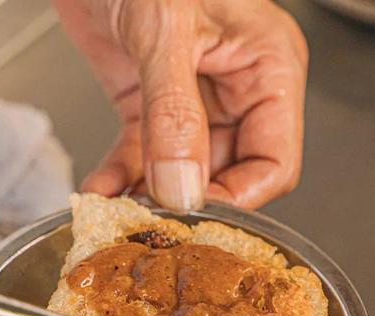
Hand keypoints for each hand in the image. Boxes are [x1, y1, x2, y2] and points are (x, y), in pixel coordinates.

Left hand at [54, 0, 307, 210]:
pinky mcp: (149, 103)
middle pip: (228, 177)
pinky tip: (100, 191)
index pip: (274, 164)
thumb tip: (183, 189)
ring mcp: (194, 100)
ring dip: (149, 198)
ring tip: (122, 217)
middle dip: (190, 204)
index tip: (197, 218)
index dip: (239, 199)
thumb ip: (175, 115)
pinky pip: (142, 155)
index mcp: (268, 70)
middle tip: (156, 227)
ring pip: (182, 174)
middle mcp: (237, 90)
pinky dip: (120, 177)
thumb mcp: (166, 30)